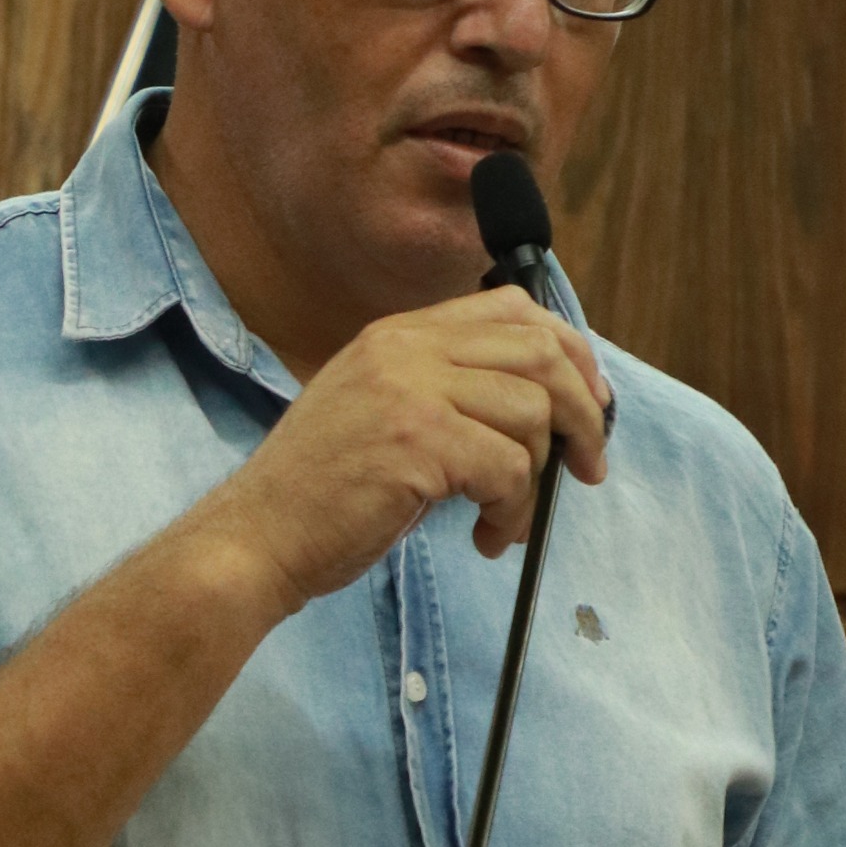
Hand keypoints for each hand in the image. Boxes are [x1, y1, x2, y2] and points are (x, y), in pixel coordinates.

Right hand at [206, 288, 610, 604]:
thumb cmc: (320, 494)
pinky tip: (484, 535)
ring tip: (506, 520)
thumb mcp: (380, 413)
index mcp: (398, 335)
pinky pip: (509, 467)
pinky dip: (513, 510)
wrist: (256, 537)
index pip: (513, 309)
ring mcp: (408, 389)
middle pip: (539, 351)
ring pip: (532, 412)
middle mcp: (404, 348)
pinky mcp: (416, 441)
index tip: (589, 405)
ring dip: (537, 480)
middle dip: (582, 412)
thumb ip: (444, 391)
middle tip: (585, 467)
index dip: (570, 354)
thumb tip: (544, 408)